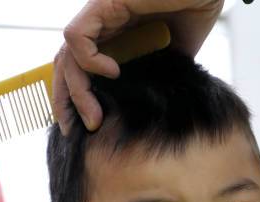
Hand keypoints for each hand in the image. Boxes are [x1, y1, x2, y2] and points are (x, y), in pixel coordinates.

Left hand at [53, 0, 224, 133]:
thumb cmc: (194, 10)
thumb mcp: (174, 54)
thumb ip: (156, 72)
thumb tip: (152, 103)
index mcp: (115, 35)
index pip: (80, 67)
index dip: (77, 97)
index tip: (87, 126)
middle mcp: (102, 25)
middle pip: (65, 65)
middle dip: (66, 102)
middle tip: (78, 131)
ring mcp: (100, 14)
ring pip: (67, 56)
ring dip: (77, 92)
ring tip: (95, 117)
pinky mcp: (104, 4)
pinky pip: (77, 37)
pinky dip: (89, 61)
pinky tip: (112, 73)